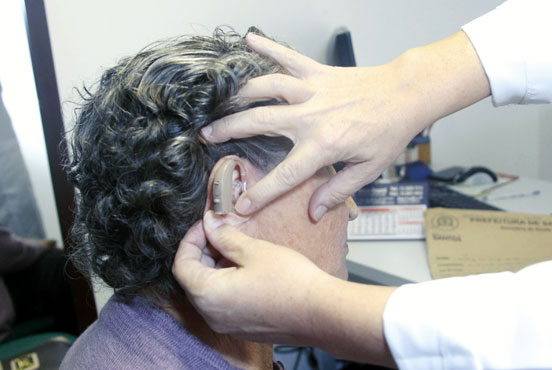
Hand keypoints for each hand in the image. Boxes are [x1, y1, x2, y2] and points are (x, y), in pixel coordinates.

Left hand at [173, 211, 397, 364]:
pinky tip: (248, 267)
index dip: (191, 239)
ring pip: (209, 291)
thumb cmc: (290, 282)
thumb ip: (225, 236)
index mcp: (208, 295)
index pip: (181, 264)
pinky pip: (224, 303)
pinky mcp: (243, 328)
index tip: (207, 224)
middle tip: (222, 232)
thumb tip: (209, 224)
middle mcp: (212, 315)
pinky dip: (227, 282)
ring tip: (237, 247)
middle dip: (203, 252)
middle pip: (193, 279)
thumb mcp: (253, 250)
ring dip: (216, 267)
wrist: (322, 313)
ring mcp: (227, 325)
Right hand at [201, 33, 431, 220]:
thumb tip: (312, 212)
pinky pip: (288, 57)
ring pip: (267, 88)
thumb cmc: (388, 132)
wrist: (406, 94)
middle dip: (229, 130)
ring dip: (241, 95)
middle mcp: (311, 115)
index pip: (285, 174)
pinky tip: (250, 39)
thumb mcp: (367, 170)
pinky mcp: (318, 73)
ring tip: (223, 103)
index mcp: (323, 145)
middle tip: (208, 135)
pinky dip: (269, 47)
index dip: (261, 193)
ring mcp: (312, 90)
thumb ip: (337, 191)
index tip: (241, 205)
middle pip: (260, 122)